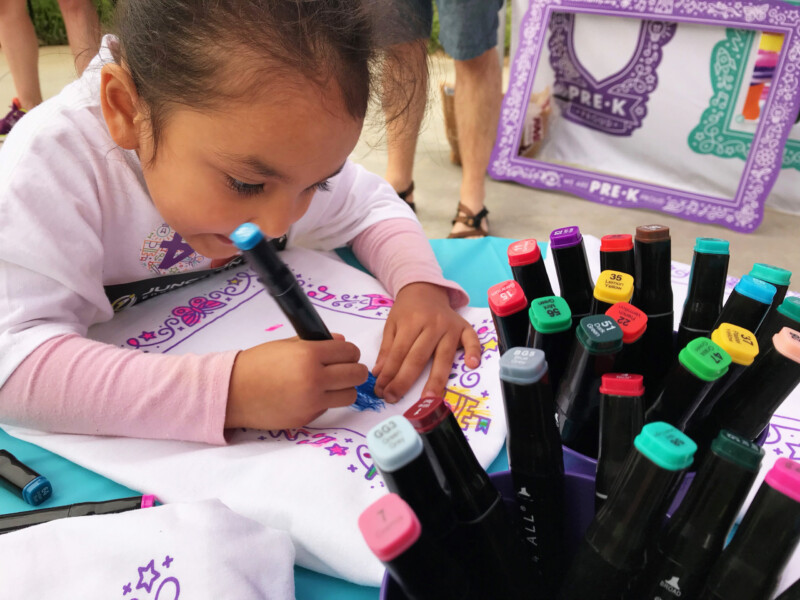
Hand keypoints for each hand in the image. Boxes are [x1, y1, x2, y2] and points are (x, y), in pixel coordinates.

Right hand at [225, 334, 367, 429]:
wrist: (232, 392)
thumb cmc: (257, 363)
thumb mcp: (286, 344)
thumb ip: (317, 342)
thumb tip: (342, 343)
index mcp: (309, 354)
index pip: (350, 351)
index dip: (349, 352)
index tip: (344, 354)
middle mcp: (315, 379)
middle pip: (357, 375)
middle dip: (353, 370)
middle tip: (343, 369)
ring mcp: (312, 401)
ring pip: (349, 395)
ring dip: (344, 389)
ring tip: (330, 384)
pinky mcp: (307, 418)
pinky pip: (329, 408)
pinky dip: (325, 402)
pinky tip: (309, 395)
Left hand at [372, 283, 480, 402]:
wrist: (426, 289)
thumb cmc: (407, 310)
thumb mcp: (392, 324)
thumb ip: (387, 349)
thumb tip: (379, 374)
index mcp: (411, 322)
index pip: (398, 353)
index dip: (389, 374)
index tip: (381, 391)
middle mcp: (432, 325)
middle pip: (418, 357)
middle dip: (405, 381)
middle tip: (394, 399)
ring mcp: (450, 327)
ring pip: (443, 356)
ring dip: (436, 379)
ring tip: (430, 398)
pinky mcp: (464, 327)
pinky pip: (471, 340)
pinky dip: (473, 351)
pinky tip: (471, 365)